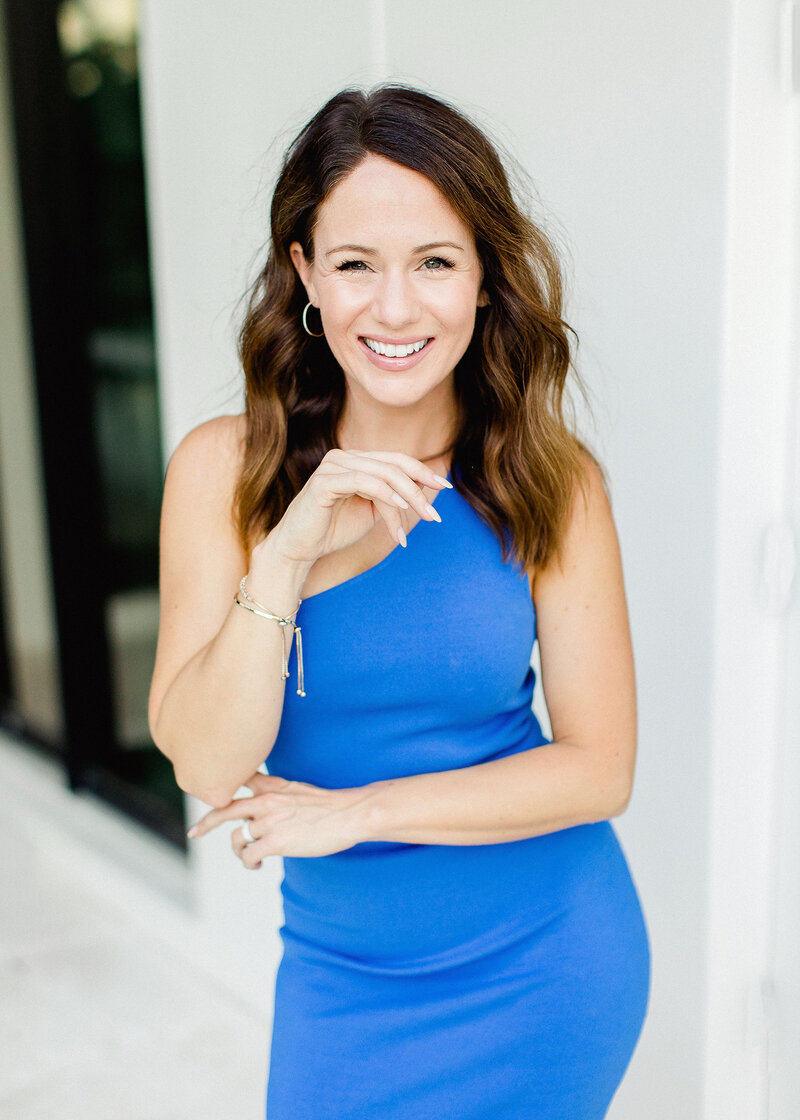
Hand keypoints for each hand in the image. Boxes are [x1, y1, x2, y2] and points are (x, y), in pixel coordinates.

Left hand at [186, 772, 373, 866]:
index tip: (209, 795)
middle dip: (206, 823)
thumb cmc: (330, 805)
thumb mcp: (298, 788)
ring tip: (249, 858)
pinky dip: (250, 863)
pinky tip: (257, 866)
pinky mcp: (276, 842)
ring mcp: (269, 822)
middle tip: (194, 832)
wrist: (349, 813)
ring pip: (238, 839)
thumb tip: (266, 801)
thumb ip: (278, 792)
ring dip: (239, 851)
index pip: (239, 781)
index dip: (221, 788)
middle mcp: (265, 802)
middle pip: (225, 810)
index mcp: (272, 787)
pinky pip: (249, 856)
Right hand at [259, 449, 450, 568]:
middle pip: (394, 465)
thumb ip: (394, 497)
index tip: (446, 487)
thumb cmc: (333, 530)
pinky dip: (385, 495)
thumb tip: (426, 490)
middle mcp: (344, 457)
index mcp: (356, 461)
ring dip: (406, 499)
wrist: (299, 549)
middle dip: (419, 489)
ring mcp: (332, 466)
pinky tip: (400, 509)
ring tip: (419, 520)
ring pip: (383, 474)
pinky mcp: (323, 482)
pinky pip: (363, 482)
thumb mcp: (373, 512)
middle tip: (435, 515)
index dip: (423, 471)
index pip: (396, 460)